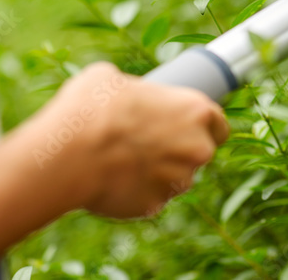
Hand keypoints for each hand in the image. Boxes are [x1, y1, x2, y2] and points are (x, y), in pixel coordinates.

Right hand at [33, 62, 229, 218]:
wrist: (68, 153)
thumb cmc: (92, 107)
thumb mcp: (114, 79)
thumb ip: (137, 89)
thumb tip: (127, 93)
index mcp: (196, 111)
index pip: (219, 124)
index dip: (204, 127)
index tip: (189, 127)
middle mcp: (196, 149)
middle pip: (198, 154)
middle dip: (179, 150)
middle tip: (148, 142)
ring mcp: (177, 182)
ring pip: (175, 179)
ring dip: (158, 173)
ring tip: (124, 161)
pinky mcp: (153, 207)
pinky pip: (149, 198)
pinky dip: (136, 192)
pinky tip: (113, 179)